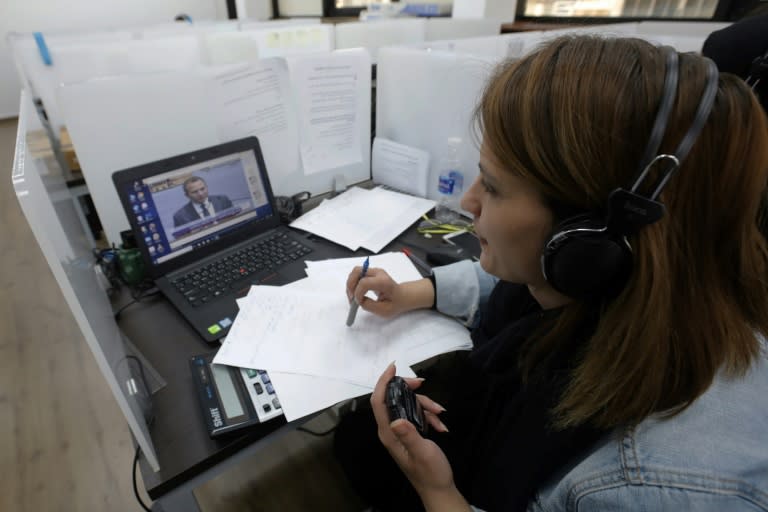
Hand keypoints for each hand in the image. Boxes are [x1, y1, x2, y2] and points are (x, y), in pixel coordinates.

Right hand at [346, 267, 433, 317]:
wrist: (402, 296)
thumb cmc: (395, 303)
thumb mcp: (384, 311)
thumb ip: (370, 306)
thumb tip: (358, 301)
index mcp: (383, 282)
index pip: (364, 283)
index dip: (357, 293)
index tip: (359, 303)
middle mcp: (378, 273)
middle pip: (357, 271)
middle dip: (350, 285)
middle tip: (351, 298)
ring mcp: (374, 271)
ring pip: (355, 272)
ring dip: (350, 284)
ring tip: (353, 297)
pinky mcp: (370, 272)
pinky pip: (357, 275)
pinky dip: (352, 284)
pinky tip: (355, 294)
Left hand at [370, 363, 470, 511]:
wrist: (440, 489)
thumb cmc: (430, 473)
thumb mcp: (423, 453)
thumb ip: (410, 435)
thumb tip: (397, 419)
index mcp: (389, 433)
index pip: (379, 402)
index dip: (383, 382)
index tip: (393, 367)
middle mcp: (391, 429)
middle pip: (394, 398)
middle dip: (410, 390)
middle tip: (423, 383)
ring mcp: (401, 431)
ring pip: (409, 405)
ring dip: (426, 405)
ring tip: (441, 414)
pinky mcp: (411, 433)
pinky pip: (418, 415)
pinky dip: (430, 416)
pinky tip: (441, 426)